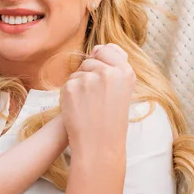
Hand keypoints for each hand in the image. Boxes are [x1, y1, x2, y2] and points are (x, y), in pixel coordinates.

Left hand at [60, 43, 135, 161]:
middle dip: (90, 76)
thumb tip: (97, 48)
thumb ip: (113, 67)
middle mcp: (108, 72)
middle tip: (97, 100)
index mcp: (126, 72)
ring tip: (89, 105)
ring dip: (79, 86)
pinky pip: (68, 83)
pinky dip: (70, 95)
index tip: (105, 81)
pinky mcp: (71, 87)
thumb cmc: (111, 119)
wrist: (99, 145)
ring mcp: (88, 79)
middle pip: (90, 61)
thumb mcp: (122, 90)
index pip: (108, 49)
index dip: (102, 63)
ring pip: (78, 72)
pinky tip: (78, 109)